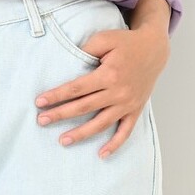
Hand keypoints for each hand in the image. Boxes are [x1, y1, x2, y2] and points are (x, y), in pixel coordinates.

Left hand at [34, 0, 170, 157]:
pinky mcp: (136, 110)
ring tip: (62, 141)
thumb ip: (85, 50)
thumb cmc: (125, 43)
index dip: (57, 96)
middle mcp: (118, 92)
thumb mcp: (104, 39)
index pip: (76, 89)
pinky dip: (115, 144)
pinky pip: (125, 131)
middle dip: (60, 114)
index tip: (39, 102)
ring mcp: (128, 104)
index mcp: (108, 74)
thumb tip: (68, 61)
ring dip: (81, 134)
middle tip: (41, 121)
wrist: (154, 49)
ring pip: (101, 123)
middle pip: (84, 107)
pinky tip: (101, 154)